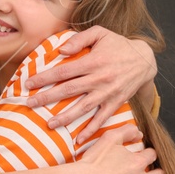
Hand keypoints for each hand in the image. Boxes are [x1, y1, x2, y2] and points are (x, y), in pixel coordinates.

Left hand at [24, 27, 157, 140]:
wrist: (145, 60)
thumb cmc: (118, 45)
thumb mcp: (100, 33)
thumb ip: (79, 39)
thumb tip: (61, 50)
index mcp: (93, 61)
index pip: (64, 71)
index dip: (45, 78)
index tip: (29, 84)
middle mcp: (99, 78)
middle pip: (69, 90)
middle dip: (48, 98)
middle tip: (30, 104)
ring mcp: (108, 93)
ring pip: (84, 107)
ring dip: (66, 117)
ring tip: (50, 125)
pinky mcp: (116, 103)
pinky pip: (102, 119)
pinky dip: (91, 130)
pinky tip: (79, 140)